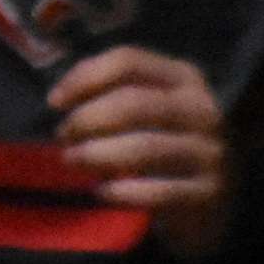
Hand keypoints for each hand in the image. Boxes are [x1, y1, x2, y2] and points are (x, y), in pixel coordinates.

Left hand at [51, 43, 231, 258]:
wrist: (208, 202)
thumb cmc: (162, 145)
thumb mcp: (145, 109)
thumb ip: (109, 92)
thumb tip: (61, 97)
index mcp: (184, 78)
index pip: (129, 61)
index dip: (84, 78)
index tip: (54, 102)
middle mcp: (202, 109)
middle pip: (133, 103)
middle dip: (87, 119)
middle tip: (64, 137)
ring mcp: (209, 152)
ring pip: (144, 148)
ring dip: (97, 154)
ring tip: (73, 160)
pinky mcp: (208, 193)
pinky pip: (158, 192)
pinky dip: (122, 192)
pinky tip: (102, 192)